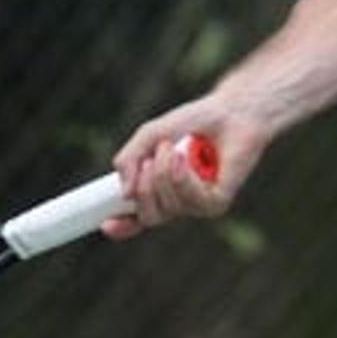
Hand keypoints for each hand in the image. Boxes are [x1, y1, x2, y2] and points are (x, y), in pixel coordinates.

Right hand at [100, 94, 262, 239]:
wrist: (231, 111)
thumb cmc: (194, 121)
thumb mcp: (152, 135)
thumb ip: (131, 158)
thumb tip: (124, 194)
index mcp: (159, 190)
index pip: (137, 218)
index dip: (121, 226)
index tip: (105, 224)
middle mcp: (178, 202)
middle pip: (148, 216)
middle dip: (143, 190)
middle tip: (148, 161)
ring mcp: (198, 204)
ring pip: (168, 209)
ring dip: (163, 175)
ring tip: (172, 148)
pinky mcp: (218, 202)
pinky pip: (192, 203)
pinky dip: (183, 179)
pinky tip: (184, 158)